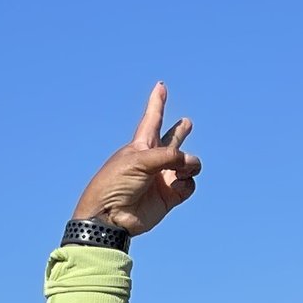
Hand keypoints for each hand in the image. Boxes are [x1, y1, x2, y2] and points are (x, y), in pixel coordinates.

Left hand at [71, 83, 199, 237]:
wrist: (111, 217)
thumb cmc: (116, 183)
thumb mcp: (139, 161)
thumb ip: (169, 156)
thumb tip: (192, 164)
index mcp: (141, 146)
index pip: (152, 118)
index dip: (157, 102)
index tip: (160, 86)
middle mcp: (153, 160)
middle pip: (172, 139)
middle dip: (179, 131)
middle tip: (186, 123)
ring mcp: (162, 178)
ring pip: (187, 162)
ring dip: (189, 164)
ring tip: (182, 170)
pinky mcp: (169, 196)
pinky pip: (189, 184)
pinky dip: (187, 182)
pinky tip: (177, 184)